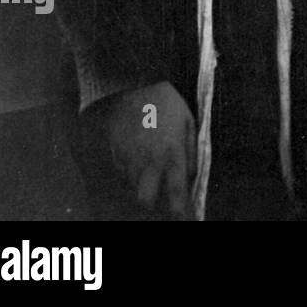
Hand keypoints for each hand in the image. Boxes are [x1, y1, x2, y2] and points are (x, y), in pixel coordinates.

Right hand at [91, 81, 196, 218]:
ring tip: (152, 179)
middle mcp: (148, 163)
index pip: (177, 196)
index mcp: (171, 155)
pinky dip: (130, 177)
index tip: (188, 221)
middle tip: (164, 201)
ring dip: (142, 191)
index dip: (182, 214)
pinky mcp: (114, 155)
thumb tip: (192, 177)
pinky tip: (137, 165)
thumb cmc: (165, 102)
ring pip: (131, 189)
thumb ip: (192, 152)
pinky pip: (121, 175)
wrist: (130, 85)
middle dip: (154, 206)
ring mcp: (128, 160)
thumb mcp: (189, 122)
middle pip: (145, 201)